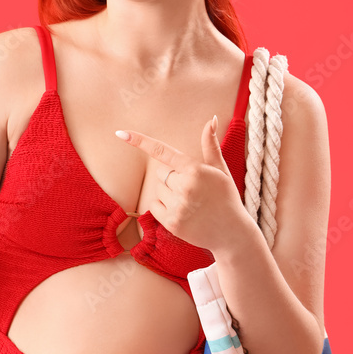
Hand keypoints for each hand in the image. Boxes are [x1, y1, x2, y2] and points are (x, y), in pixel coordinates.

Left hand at [114, 116, 251, 252]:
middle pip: (160, 173)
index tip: (120, 133)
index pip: (163, 151)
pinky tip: (183, 213)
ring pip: (157, 189)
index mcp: (195, 169)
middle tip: (193, 190)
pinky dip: (163, 208)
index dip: (139, 141)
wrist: (232, 234)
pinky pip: (153, 206)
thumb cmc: (226, 198)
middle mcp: (185, 186)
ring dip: (168, 193)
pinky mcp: (171, 222)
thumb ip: (210, 145)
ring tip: (190, 203)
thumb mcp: (220, 170)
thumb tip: (210, 119)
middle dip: (172, 178)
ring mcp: (178, 206)